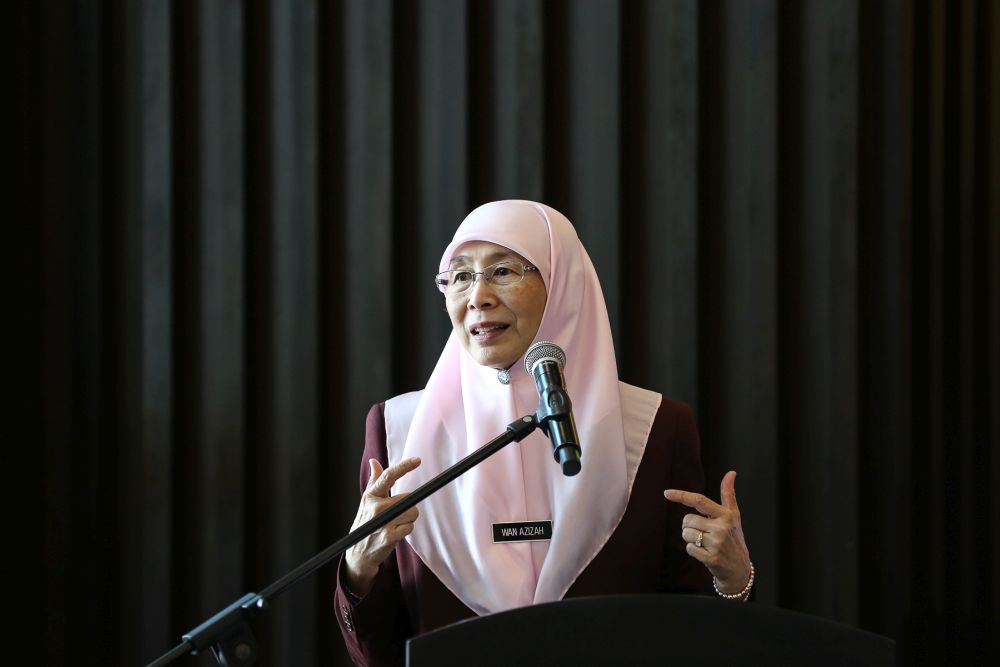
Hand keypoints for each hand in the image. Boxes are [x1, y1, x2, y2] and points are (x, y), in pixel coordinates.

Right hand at [344, 457, 421, 596]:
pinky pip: (410, 527)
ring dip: (408, 520)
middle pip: (409, 499)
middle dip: (408, 507)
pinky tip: (394, 534)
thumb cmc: (366, 523)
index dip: (404, 466)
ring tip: (394, 525)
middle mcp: (376, 507)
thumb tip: (374, 461)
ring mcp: (382, 522)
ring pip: (413, 513)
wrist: (358, 553)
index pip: (388, 476)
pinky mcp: (389, 536)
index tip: (417, 460)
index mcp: (371, 495)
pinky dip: (406, 530)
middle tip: (397, 515)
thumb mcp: (367, 501)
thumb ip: (373, 480)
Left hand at [664, 471, 751, 594]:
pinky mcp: (711, 558)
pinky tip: (705, 553)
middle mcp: (721, 527)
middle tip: (704, 533)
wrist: (739, 569)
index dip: (682, 496)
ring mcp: (716, 543)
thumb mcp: (734, 516)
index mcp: (726, 515)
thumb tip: (731, 473)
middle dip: (690, 526)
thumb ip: (728, 494)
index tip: (666, 493)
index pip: (699, 501)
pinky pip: (689, 548)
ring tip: (705, 543)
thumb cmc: (734, 539)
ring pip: (686, 534)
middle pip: (688, 520)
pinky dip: (693, 550)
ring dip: (691, 539)